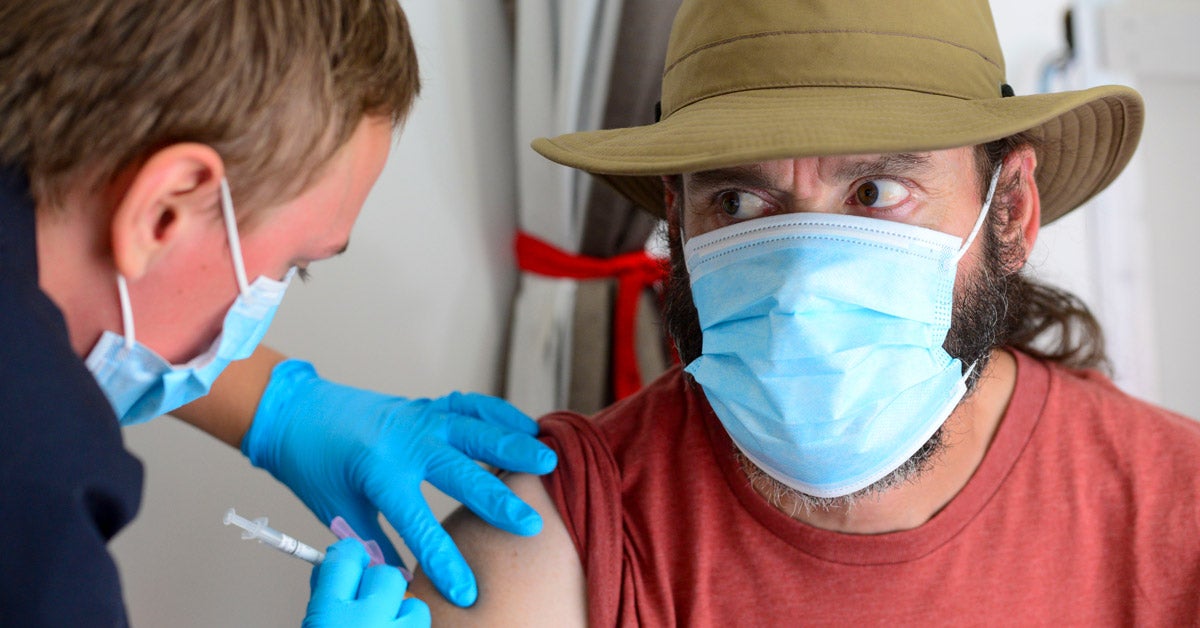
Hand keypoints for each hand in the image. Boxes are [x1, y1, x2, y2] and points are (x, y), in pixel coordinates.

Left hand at [241, 360, 556, 606]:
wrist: (298, 411)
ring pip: (474, 430)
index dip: (444, 559)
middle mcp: (404, 440)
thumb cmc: (314, 463)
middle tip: (530, 524)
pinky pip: (470, 405)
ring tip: (546, 462)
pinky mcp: (428, 405)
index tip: (467, 590)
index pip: (418, 522)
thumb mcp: (338, 510)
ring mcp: (420, 417)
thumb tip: (400, 579)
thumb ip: (374, 543)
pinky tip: (528, 426)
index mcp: (377, 471)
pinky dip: (501, 414)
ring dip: (511, 446)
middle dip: (496, 502)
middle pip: (460, 472)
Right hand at [304, 539, 428, 626]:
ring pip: (412, 599)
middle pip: (385, 574)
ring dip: (400, 607)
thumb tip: (332, 562)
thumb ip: (322, 594)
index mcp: (328, 616)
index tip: (353, 555)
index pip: (346, 558)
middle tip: (369, 600)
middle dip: (378, 583)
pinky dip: (411, 623)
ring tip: (383, 623)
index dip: (350, 553)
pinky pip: (423, 619)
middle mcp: (363, 624)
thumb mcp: (313, 623)